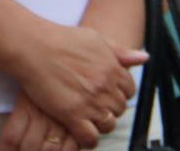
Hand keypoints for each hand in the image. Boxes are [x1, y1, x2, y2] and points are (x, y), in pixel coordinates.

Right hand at [11, 20, 141, 147]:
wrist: (35, 48)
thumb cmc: (62, 40)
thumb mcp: (96, 39)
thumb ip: (121, 52)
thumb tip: (144, 57)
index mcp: (112, 68)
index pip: (129, 90)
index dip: (120, 93)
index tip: (109, 94)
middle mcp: (105, 86)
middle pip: (120, 108)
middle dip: (111, 108)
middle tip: (98, 107)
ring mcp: (89, 102)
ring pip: (109, 124)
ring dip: (101, 124)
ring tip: (90, 119)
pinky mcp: (72, 115)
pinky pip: (90, 137)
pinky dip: (89, 139)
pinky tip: (82, 133)